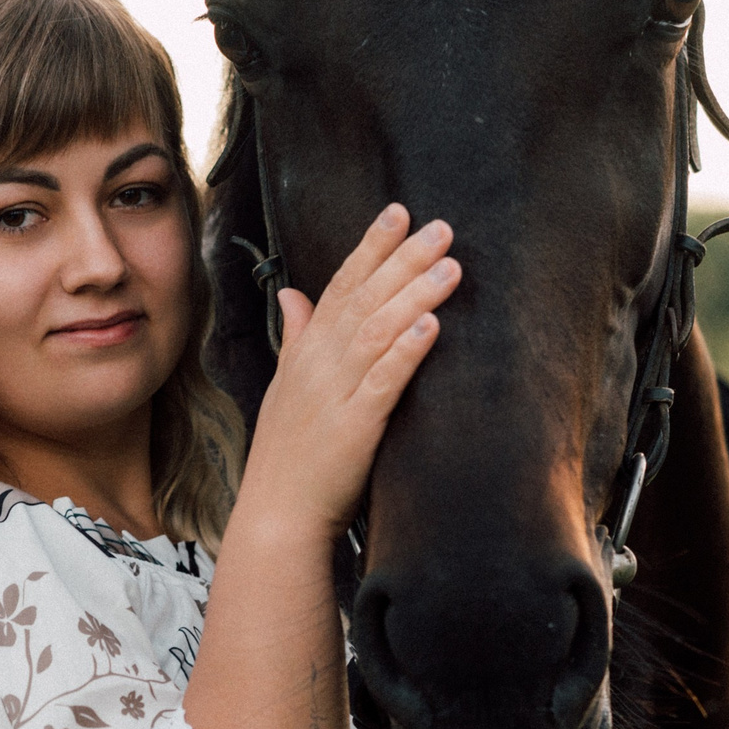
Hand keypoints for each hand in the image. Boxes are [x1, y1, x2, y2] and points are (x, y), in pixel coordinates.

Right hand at [235, 203, 457, 538]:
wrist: (277, 515)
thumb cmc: (289, 455)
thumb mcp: (286, 388)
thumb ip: (297, 336)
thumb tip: (293, 292)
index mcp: (305, 354)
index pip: (340, 287)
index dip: (370, 248)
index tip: (398, 213)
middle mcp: (318, 366)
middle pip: (363, 299)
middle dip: (403, 260)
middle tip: (442, 228)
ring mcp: (334, 395)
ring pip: (376, 332)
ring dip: (414, 296)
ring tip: (450, 267)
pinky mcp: (354, 428)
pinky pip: (382, 383)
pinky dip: (405, 352)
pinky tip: (430, 327)